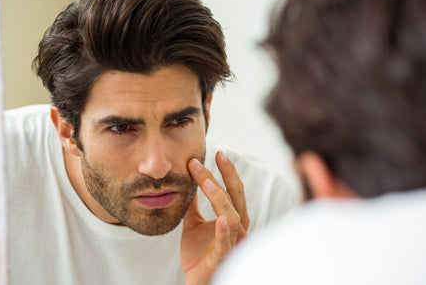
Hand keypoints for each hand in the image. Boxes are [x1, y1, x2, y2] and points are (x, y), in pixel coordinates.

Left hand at [181, 151, 249, 284]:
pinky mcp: (222, 257)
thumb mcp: (193, 224)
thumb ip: (193, 205)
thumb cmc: (199, 254)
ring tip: (206, 182)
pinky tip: (221, 218)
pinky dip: (224, 231)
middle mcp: (237, 228)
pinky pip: (225, 243)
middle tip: (217, 155)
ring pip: (232, 216)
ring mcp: (232, 242)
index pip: (231, 190)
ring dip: (220, 198)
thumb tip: (188, 182)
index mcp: (232, 218)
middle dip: (228, 176)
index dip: (225, 171)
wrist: (196, 281)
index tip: (215, 153)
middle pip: (236, 197)